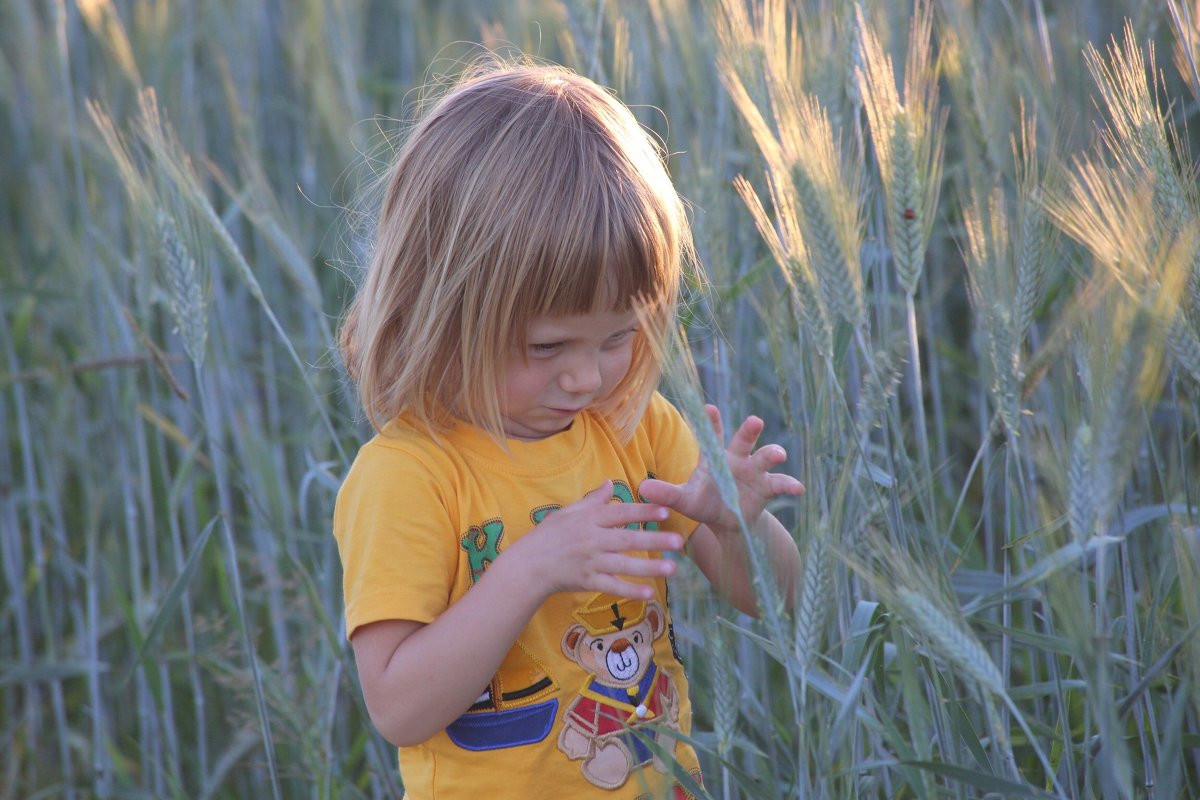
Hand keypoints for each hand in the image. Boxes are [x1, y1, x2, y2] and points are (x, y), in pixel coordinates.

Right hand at [504, 481, 684, 600]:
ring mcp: (590, 562)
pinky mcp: (587, 581)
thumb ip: (593, 500)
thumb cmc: (548, 536)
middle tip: (679, 541)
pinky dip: (629, 590)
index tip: (666, 510)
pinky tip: (649, 593)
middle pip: (627, 539)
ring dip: (649, 567)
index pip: (621, 513)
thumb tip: (610, 483)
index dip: (644, 512)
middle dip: (654, 540)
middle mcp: (592, 540)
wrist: (528, 566)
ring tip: (672, 568)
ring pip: (624, 564)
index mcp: (589, 520)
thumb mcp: (568, 512)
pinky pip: (611, 586)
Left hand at [639, 405, 804, 537]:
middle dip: (749, 430)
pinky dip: (790, 485)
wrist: (728, 522)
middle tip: (755, 421)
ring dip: (773, 453)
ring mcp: (754, 471)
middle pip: (744, 439)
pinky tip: (798, 488)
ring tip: (778, 454)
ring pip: (766, 457)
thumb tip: (642, 489)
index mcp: (715, 457)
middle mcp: (737, 458)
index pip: (711, 435)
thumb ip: (666, 493)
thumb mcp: (684, 500)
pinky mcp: (767, 488)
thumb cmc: (704, 504)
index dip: (711, 422)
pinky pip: (781, 484)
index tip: (709, 408)